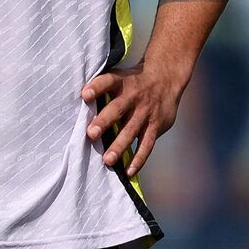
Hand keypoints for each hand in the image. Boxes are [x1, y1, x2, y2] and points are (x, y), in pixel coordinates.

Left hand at [81, 60, 186, 176]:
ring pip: (131, 130)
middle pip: (117, 109)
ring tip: (108, 160)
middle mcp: (133, 96)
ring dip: (119, 145)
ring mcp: (146, 112)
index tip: (85, 95)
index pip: (108, 82)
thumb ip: (105, 90)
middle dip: (104, 121)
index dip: (96, 87)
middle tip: (92, 134)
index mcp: (122, 82)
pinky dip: (139, 158)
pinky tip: (129, 171)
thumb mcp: (122, 77)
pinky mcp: (156, 125)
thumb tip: (80, 107)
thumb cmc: (135, 82)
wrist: (168, 77)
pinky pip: (147, 144)